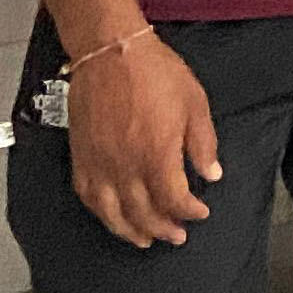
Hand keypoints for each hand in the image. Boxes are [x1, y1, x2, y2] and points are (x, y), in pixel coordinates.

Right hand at [66, 32, 219, 248]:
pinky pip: (87, 194)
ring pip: (112, 212)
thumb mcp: (195, 104)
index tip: (200, 213)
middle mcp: (125, 166)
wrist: (111, 52)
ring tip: (143, 240)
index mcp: (157, 155)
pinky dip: (100, 212)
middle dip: (163, 229)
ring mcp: (99, 163)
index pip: (174, 200)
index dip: (189, 212)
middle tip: (176, 236)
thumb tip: (211, 174)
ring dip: (129, 231)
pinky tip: (110, 215)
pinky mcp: (80, 156)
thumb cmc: (154, 73)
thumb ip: (203, 144)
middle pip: (143, 213)